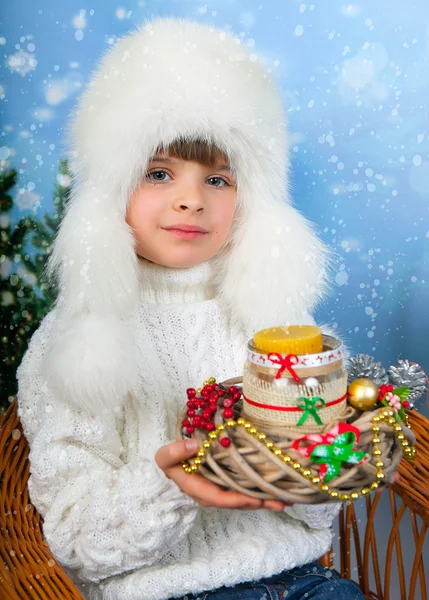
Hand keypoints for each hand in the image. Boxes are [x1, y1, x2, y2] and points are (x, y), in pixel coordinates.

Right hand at [155, 439, 288, 510]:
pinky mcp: (227, 484)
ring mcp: (221, 490)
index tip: (257, 499)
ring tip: (287, 498)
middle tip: (283, 502)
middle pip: (239, 501)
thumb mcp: (165, 457)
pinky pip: (244, 489)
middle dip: (261, 502)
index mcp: (199, 490)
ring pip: (245, 497)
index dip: (240, 500)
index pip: (221, 498)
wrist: (169, 467)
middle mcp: (213, 494)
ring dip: (265, 498)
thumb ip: (175, 452)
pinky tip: (276, 489)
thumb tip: (193, 445)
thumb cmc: (169, 463)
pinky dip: (260, 490)